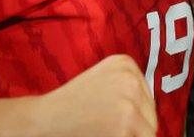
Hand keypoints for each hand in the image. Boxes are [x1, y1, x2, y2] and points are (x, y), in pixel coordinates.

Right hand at [32, 54, 156, 136]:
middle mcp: (131, 80)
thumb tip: (149, 111)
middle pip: (150, 115)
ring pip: (148, 132)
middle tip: (108, 128)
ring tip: (106, 132)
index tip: (112, 117)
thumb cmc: (70, 105)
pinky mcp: (125, 126)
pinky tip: (104, 136)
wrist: (44, 120)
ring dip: (131, 136)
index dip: (134, 114)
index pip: (147, 98)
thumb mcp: (102, 79)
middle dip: (135, 127)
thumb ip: (128, 88)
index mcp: (125, 64)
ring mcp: (130, 103)